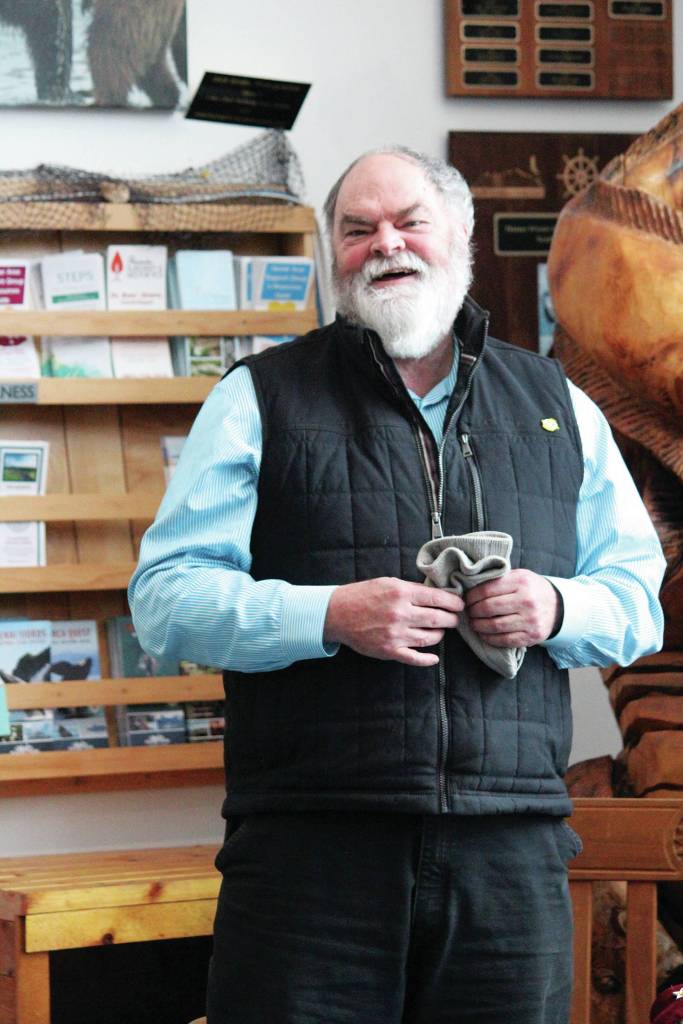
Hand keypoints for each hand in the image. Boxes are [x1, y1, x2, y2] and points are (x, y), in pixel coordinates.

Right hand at [324, 577, 463, 666]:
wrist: (338, 613)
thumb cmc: (363, 595)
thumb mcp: (388, 583)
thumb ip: (412, 589)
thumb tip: (436, 593)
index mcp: (401, 594)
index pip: (438, 598)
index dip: (454, 602)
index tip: (460, 604)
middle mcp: (401, 614)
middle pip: (438, 619)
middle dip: (452, 619)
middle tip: (455, 619)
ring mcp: (396, 635)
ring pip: (430, 638)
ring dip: (440, 635)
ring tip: (440, 630)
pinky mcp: (389, 651)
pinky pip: (414, 658)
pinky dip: (427, 659)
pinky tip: (434, 658)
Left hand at [465, 570, 560, 647]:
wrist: (558, 606)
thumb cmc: (532, 589)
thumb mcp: (519, 576)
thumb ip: (499, 579)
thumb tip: (470, 586)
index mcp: (521, 582)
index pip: (487, 590)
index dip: (472, 597)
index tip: (467, 600)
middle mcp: (526, 601)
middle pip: (489, 608)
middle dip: (473, 612)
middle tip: (469, 612)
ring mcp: (530, 620)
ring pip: (495, 626)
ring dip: (479, 626)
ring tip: (474, 623)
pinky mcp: (532, 636)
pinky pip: (505, 640)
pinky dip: (490, 638)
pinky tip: (484, 634)